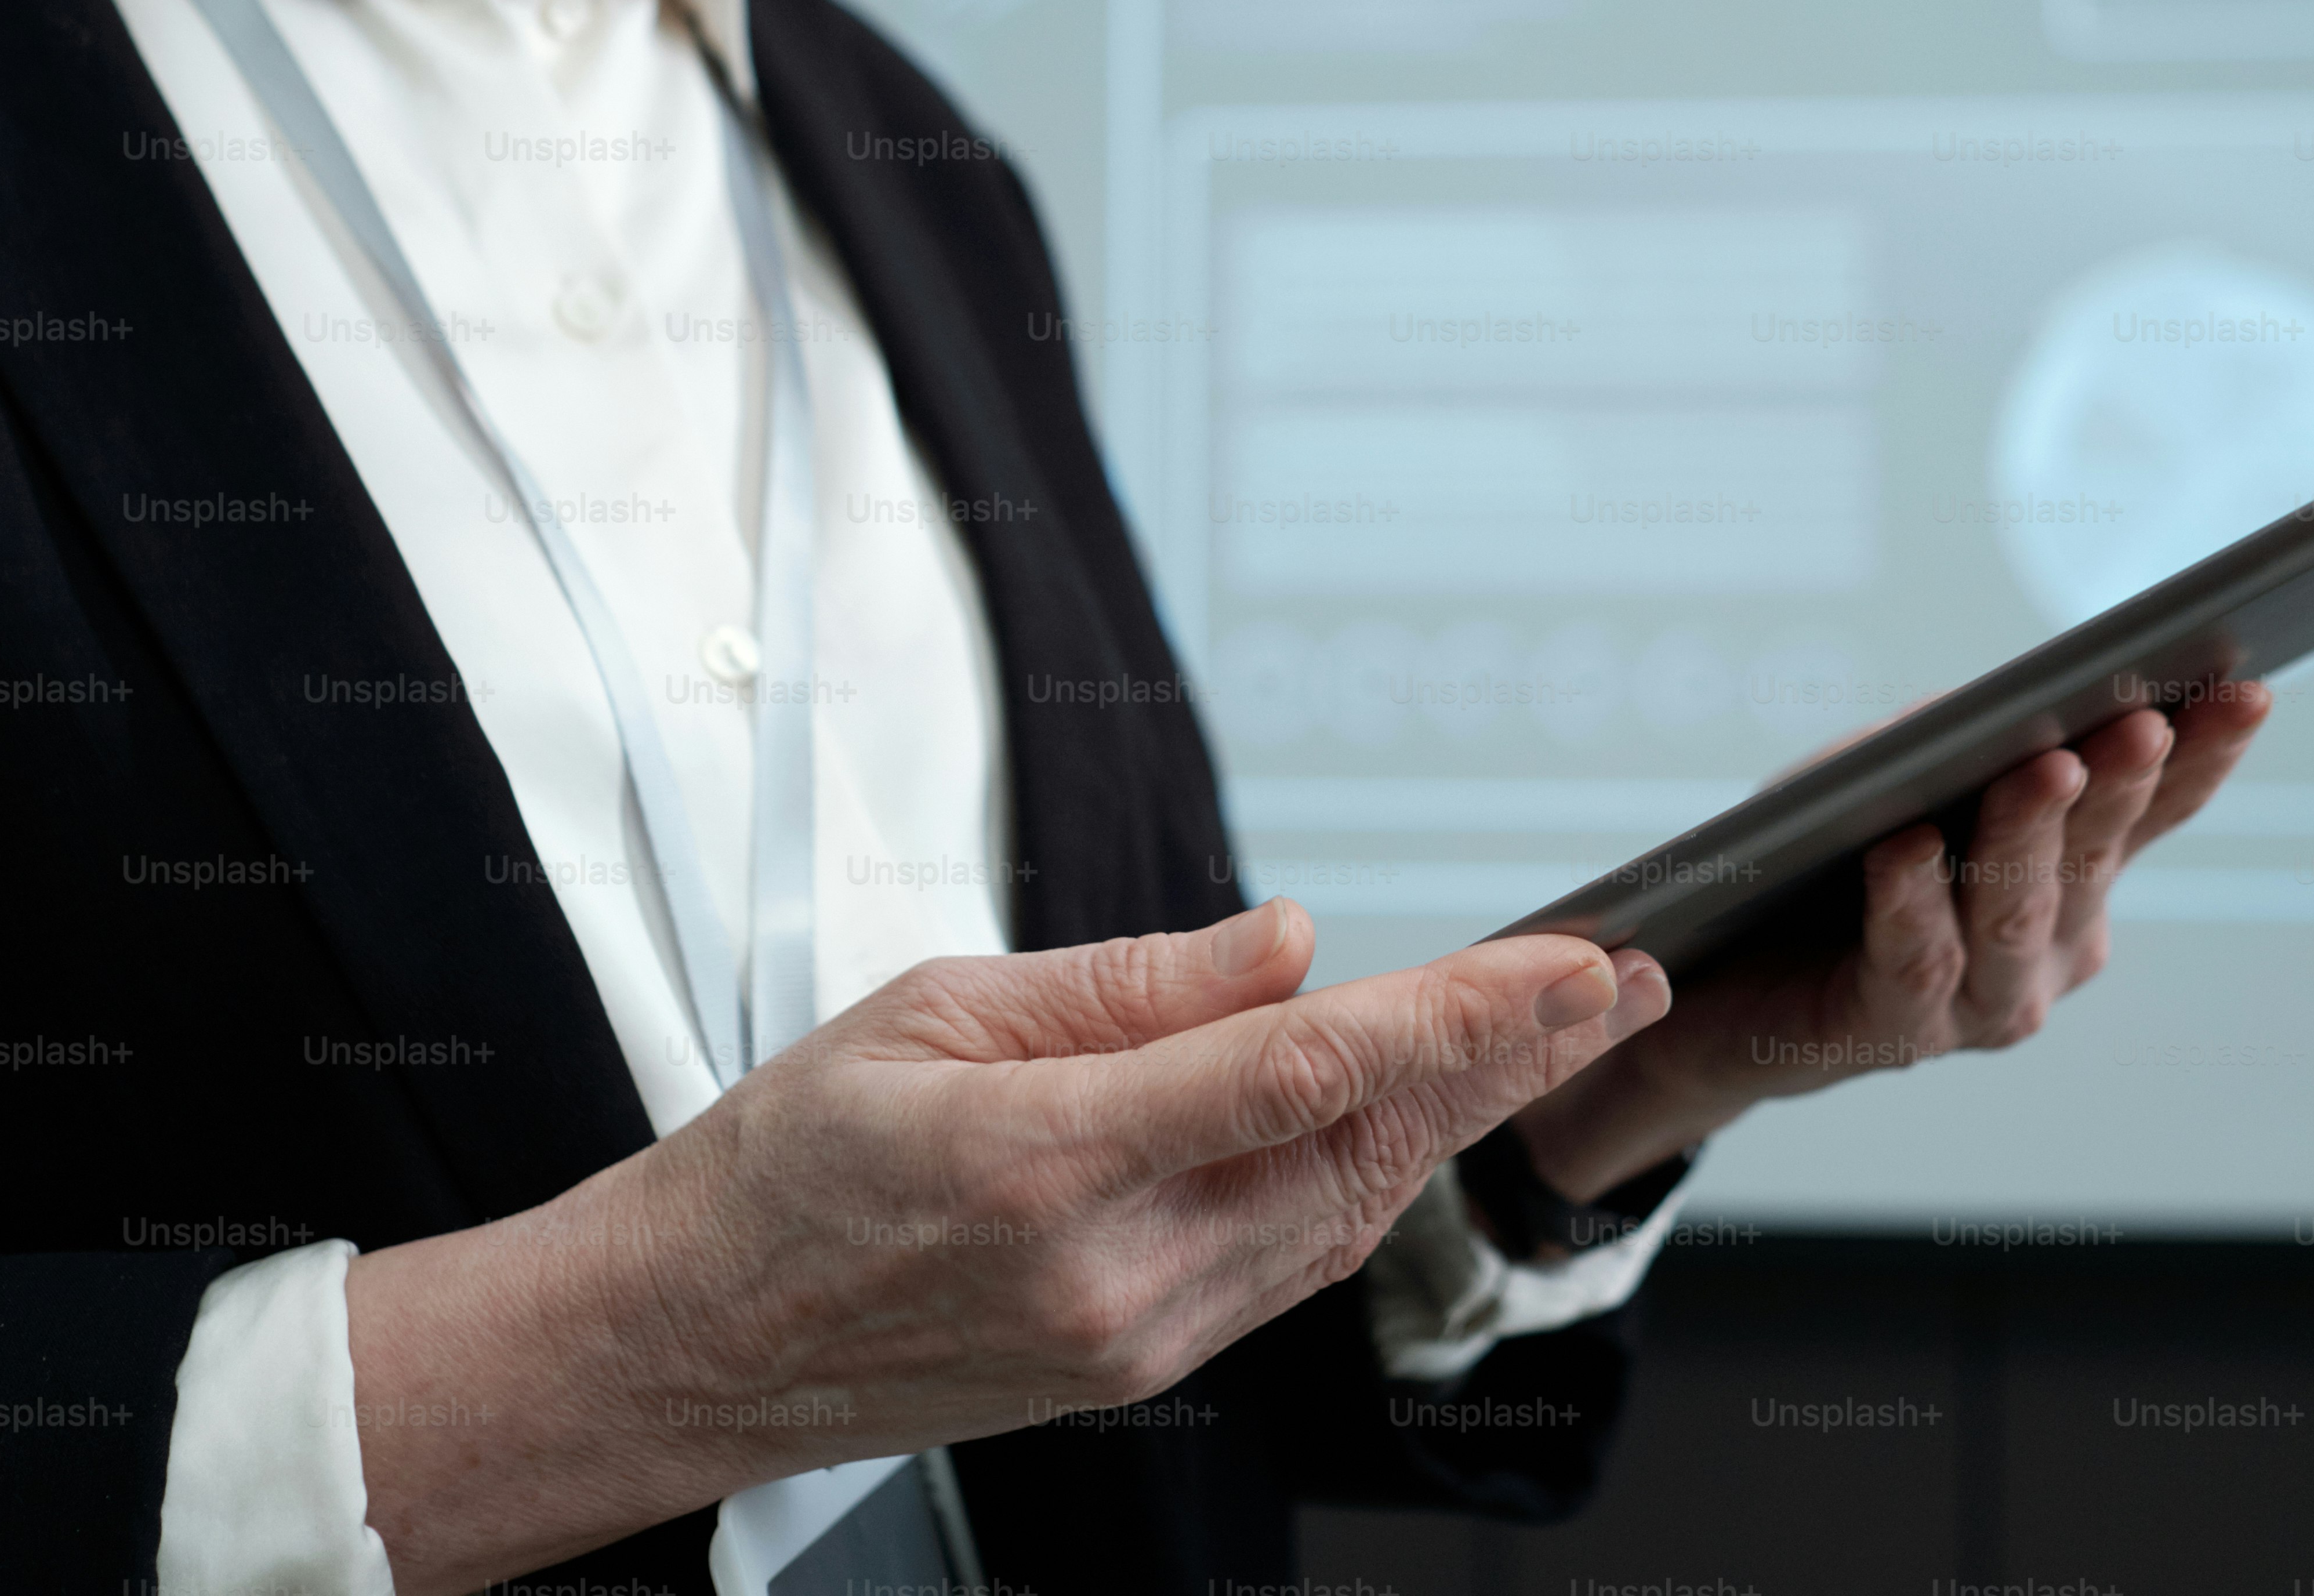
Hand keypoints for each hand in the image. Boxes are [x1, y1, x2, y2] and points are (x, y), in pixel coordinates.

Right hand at [339, 898, 1669, 1594]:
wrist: (693, 1341)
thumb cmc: (781, 1169)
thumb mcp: (933, 1010)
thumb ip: (1130, 984)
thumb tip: (1287, 947)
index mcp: (1046, 1162)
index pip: (1300, 1075)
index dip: (1451, 1017)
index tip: (1557, 963)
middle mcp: (1110, 1272)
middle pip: (1361, 1151)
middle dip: (1507, 1059)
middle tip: (1620, 980)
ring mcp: (1133, 1337)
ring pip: (1346, 1215)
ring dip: (1460, 1118)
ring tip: (1551, 1030)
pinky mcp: (1139, 1366)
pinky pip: (1293, 1264)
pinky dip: (1370, 1176)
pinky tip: (1424, 1115)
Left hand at [1509, 683, 2272, 1203]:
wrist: (1719, 985)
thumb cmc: (1819, 865)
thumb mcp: (1889, 778)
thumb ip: (1956, 746)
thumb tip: (2009, 704)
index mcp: (2074, 876)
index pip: (2155, 810)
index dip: (2203, 755)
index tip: (2245, 688)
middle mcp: (2051, 946)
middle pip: (2094, 854)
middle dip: (2121, 783)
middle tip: (2138, 720)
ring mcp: (1985, 1001)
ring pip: (2019, 912)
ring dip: (2030, 835)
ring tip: (2046, 767)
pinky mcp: (1895, 1031)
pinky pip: (1915, 959)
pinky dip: (1912, 899)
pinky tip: (1906, 848)